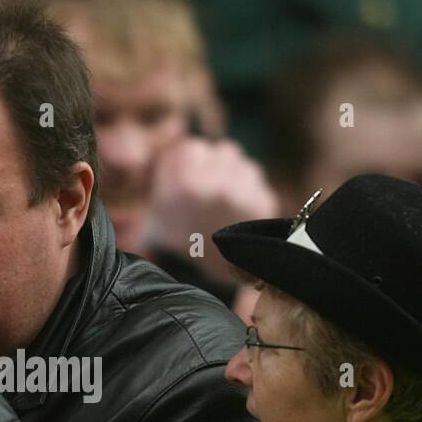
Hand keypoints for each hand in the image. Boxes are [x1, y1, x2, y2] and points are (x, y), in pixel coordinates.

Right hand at [149, 137, 278, 283]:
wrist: (215, 274)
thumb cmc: (183, 239)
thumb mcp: (158, 211)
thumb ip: (165, 174)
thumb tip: (172, 149)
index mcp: (184, 183)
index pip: (191, 147)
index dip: (188, 160)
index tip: (188, 177)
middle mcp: (215, 183)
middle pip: (221, 150)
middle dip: (216, 165)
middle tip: (209, 190)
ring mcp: (243, 191)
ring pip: (242, 163)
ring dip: (235, 175)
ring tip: (225, 202)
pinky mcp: (264, 200)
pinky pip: (257, 182)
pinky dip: (250, 192)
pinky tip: (239, 211)